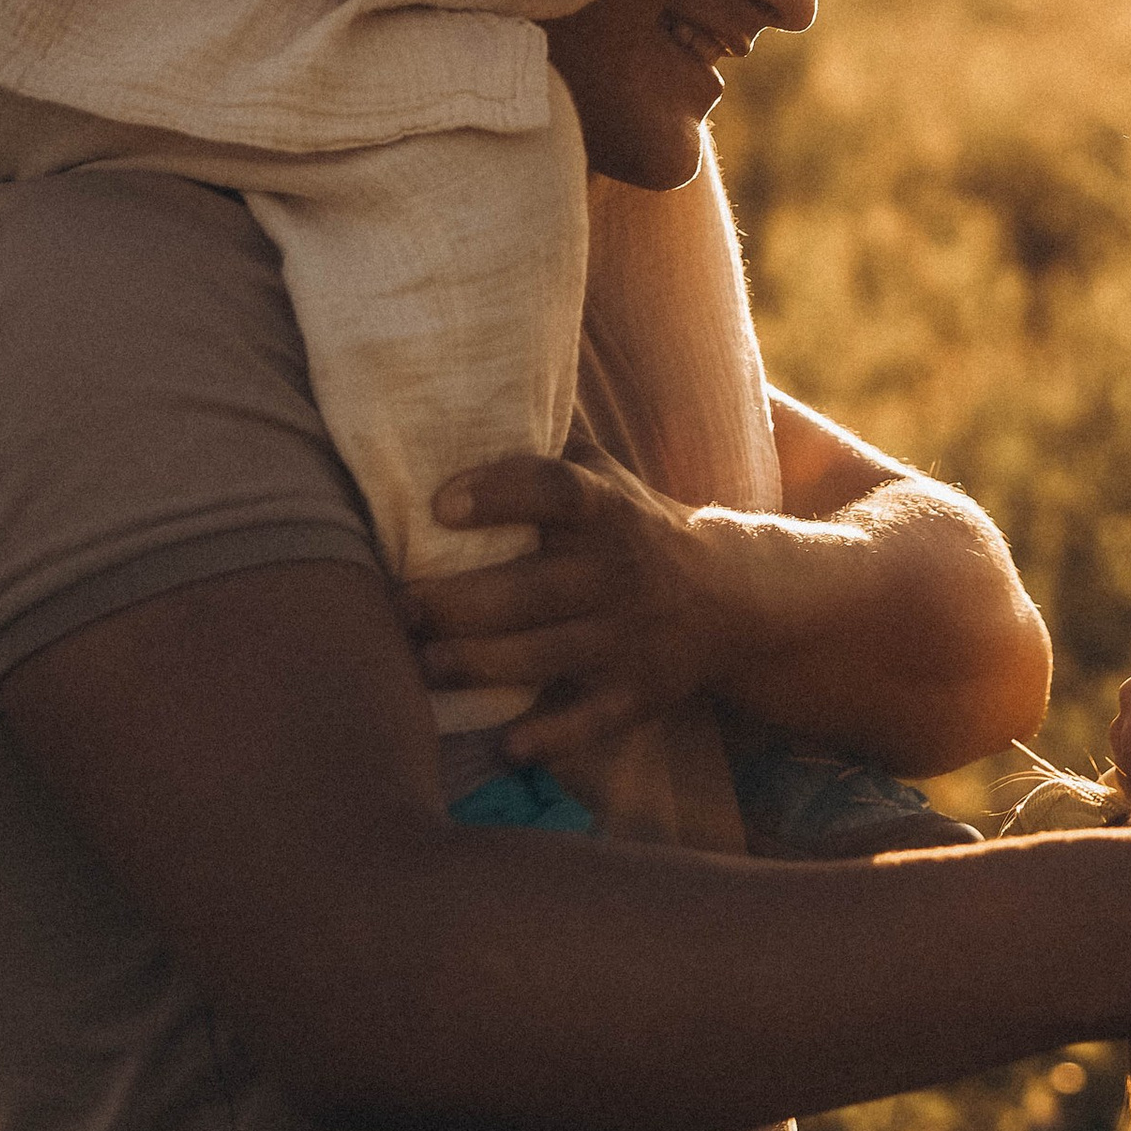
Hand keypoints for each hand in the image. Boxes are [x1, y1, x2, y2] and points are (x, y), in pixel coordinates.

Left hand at [408, 452, 734, 767]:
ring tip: (424, 664)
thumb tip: (462, 386)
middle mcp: (616, 572)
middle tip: (400, 604)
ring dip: (478, 664)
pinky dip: (551, 738)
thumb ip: (545, 444)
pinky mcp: (635, 693)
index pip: (555, 491)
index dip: (499, 494)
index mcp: (606, 509)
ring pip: (545, 656)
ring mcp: (626, 637)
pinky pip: (590, 721)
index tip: (439, 504)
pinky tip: (508, 745)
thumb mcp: (605, 474)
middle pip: (531, 589)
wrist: (730, 595)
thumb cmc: (633, 525)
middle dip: (458, 602)